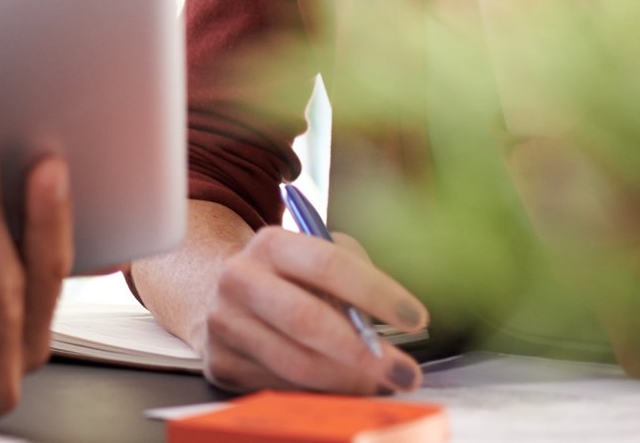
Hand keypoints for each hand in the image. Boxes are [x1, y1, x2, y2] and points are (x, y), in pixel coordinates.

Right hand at [197, 226, 428, 394]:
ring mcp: (224, 323)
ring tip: (380, 385)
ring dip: (348, 382)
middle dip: (362, 352)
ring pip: (296, 364)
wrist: (229, 296)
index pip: (327, 264)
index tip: (417, 318)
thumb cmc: (293, 279)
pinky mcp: (222, 363)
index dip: (376, 293)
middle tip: (404, 372)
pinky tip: (340, 389)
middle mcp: (239, 279)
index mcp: (270, 244)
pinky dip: (320, 395)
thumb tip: (391, 320)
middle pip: (305, 319)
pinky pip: (281, 389)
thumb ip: (354, 274)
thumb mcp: (321, 256)